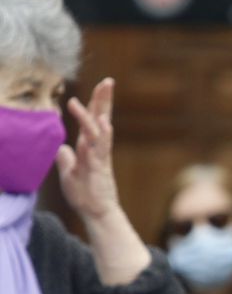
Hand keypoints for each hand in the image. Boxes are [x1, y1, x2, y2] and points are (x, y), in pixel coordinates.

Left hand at [56, 79, 121, 223]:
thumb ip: (66, 158)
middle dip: (104, 100)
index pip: (93, 120)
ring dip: (97, 111)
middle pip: (101, 119)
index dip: (97, 103)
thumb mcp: (69, 172)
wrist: (95, 212)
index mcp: (89, 147)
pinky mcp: (99, 167)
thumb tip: (62, 148)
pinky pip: (101, 148)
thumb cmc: (85, 194)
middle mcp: (97, 148)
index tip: (104, 85)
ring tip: (100, 94)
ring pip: (97, 130)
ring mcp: (99, 156)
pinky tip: (104, 122)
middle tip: (109, 81)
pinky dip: (102, 134)